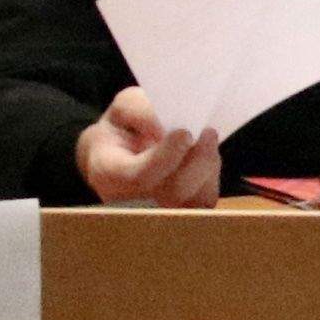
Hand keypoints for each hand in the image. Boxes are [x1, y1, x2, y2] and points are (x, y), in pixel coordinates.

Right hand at [74, 87, 221, 206]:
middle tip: (208, 132)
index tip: (184, 133)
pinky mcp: (180, 211)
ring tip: (207, 137)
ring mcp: (156, 209)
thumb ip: (140, 110)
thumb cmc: (123, 127)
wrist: (122, 150)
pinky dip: (211, 175)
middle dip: (197, 161)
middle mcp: (130, 199)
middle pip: (174, 192)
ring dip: (208, 165)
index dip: (166, 157)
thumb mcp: (124, 108)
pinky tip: (206, 155)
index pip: (139, 176)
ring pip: (194, 199)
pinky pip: (204, 200)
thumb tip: (164, 128)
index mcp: (107, 173)